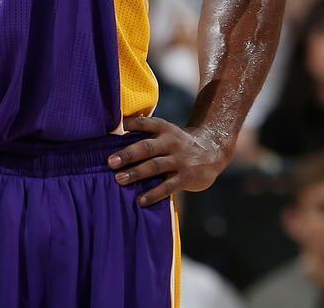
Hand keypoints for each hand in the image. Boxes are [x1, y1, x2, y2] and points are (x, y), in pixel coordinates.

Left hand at [108, 116, 230, 206]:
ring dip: (136, 173)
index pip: (146, 123)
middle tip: (110, 162)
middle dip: (128, 154)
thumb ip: (147, 136)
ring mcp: (179, 160)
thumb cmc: (179, 144)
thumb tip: (115, 142)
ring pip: (155, 166)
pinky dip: (153, 194)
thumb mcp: (167, 133)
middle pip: (147, 147)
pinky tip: (140, 200)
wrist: (213, 151)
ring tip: (119, 179)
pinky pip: (168, 186)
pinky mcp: (186, 177)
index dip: (132, 124)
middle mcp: (171, 142)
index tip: (117, 127)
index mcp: (164, 129)